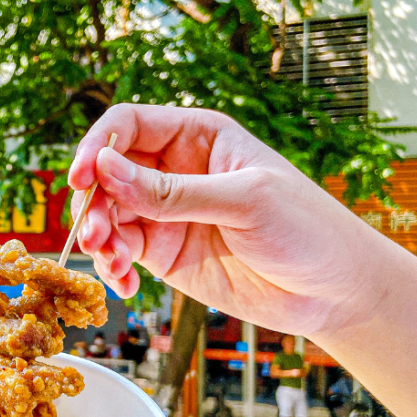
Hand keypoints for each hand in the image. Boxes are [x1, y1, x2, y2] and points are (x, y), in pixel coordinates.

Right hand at [69, 105, 386, 339]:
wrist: (333, 291)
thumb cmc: (306, 228)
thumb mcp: (243, 202)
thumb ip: (171, 191)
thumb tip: (104, 169)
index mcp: (197, 136)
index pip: (128, 125)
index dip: (98, 146)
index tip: (82, 177)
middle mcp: (174, 170)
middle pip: (108, 172)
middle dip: (93, 202)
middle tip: (96, 235)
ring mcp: (166, 213)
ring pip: (109, 214)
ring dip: (99, 238)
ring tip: (112, 263)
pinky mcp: (164, 253)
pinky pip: (121, 252)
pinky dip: (113, 268)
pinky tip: (123, 286)